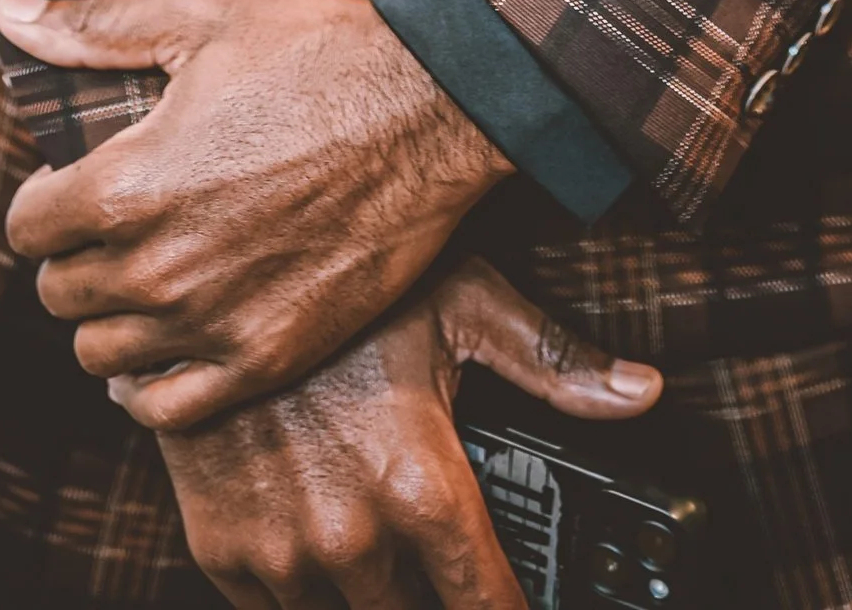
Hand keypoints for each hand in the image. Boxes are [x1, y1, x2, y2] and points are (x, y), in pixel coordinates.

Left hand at [0, 0, 512, 420]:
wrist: (430, 109)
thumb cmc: (318, 54)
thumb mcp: (201, 18)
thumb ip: (94, 27)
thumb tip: (10, 13)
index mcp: (129, 185)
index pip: (26, 226)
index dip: (42, 200)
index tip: (73, 184)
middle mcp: (157, 267)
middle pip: (57, 292)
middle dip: (74, 253)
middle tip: (115, 223)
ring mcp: (210, 323)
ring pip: (100, 354)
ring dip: (110, 316)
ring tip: (145, 275)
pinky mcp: (264, 359)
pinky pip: (165, 409)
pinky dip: (150, 384)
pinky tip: (167, 343)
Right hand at [150, 251, 658, 609]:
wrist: (205, 275)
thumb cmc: (340, 282)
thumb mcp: (461, 303)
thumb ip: (555, 360)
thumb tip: (645, 391)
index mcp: (421, 489)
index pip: (486, 605)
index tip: (513, 607)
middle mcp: (354, 538)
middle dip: (434, 596)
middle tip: (439, 563)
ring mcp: (282, 554)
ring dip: (369, 596)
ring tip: (381, 551)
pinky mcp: (224, 552)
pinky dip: (302, 595)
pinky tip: (319, 552)